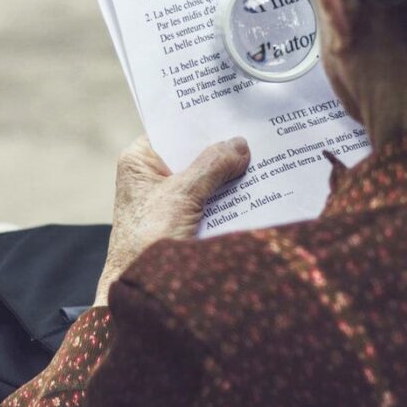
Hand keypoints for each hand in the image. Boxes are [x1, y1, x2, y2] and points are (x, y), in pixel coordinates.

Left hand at [94, 135, 249, 305]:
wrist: (141, 297)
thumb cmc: (147, 243)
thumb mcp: (182, 196)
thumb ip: (211, 166)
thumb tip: (239, 145)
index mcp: (140, 161)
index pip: (174, 129)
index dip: (202, 120)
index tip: (234, 109)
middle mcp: (153, 176)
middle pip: (194, 153)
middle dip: (223, 149)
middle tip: (258, 134)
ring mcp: (170, 200)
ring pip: (206, 178)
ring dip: (231, 174)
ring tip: (266, 158)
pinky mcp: (185, 221)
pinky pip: (212, 201)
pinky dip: (231, 197)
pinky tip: (258, 188)